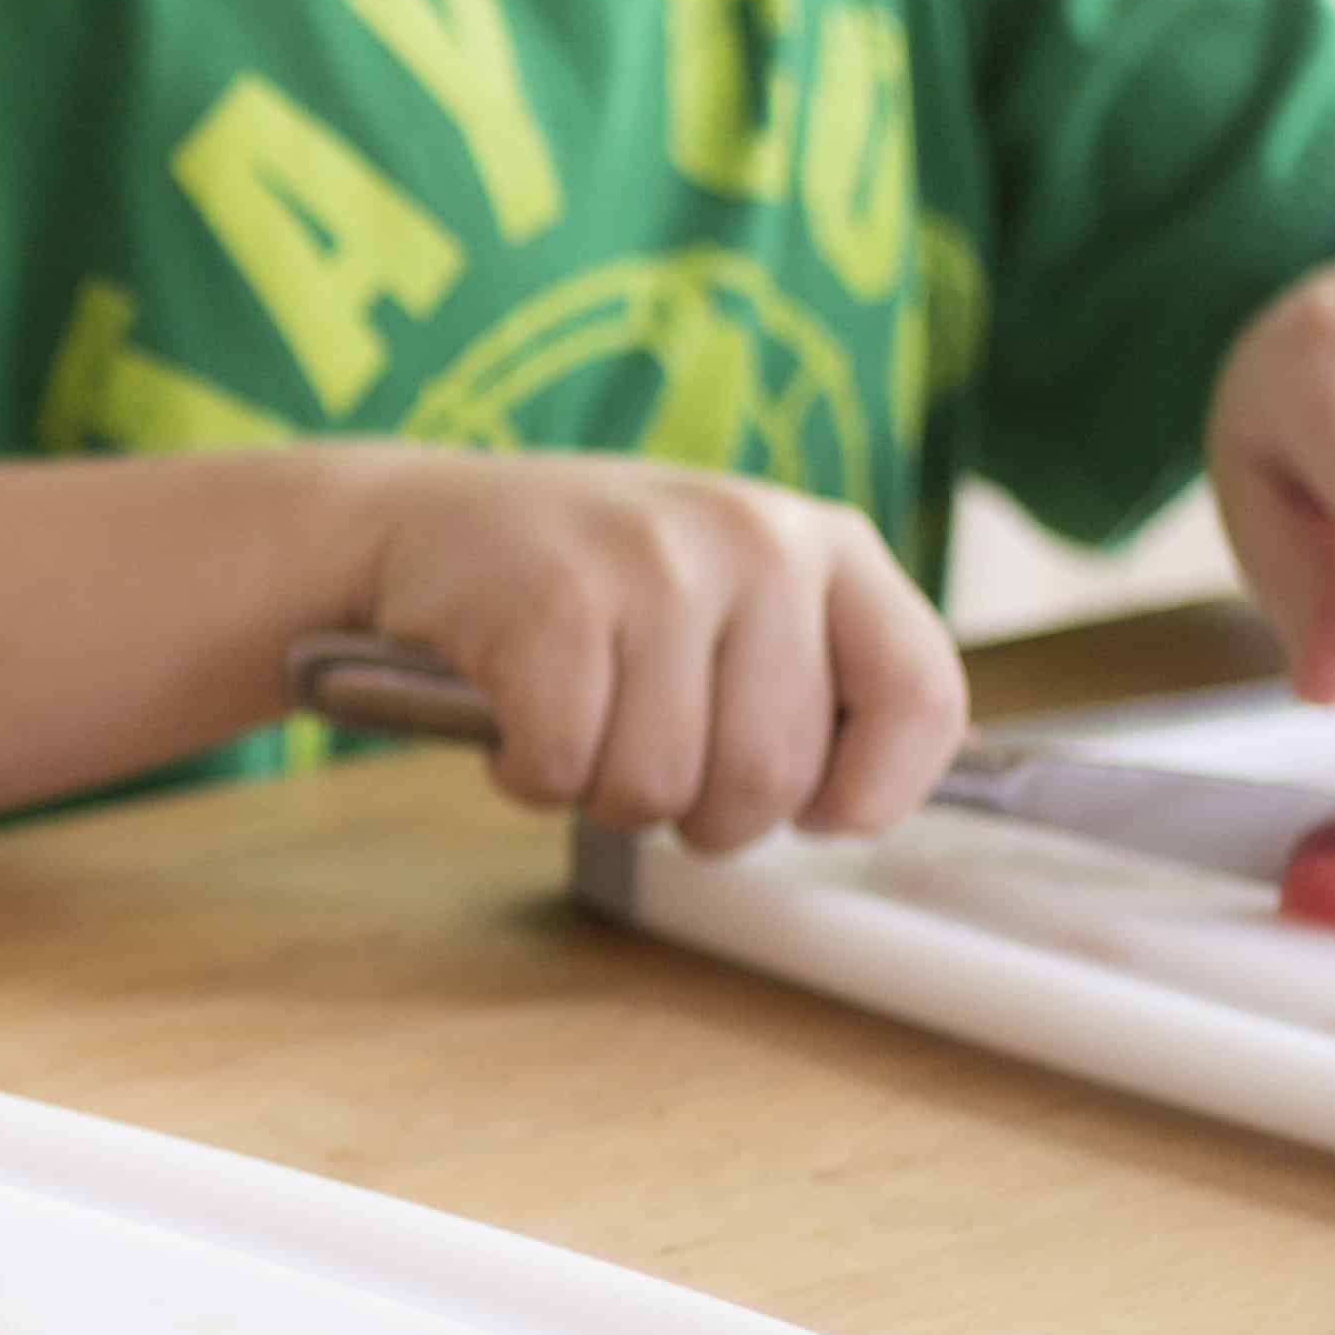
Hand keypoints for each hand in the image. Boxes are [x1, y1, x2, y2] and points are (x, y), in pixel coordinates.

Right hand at [355, 448, 966, 849]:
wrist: (416, 520)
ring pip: (659, 787)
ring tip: (576, 731)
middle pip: (771, 775)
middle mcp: (754, 540)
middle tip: (648, 768)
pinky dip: (529, 778)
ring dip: (602, 796)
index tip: (820, 814)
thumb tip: (877, 797)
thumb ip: (809, 672)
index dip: (876, 788)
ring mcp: (652, 566)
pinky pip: (564, 768)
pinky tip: (514, 724)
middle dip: (703, 815)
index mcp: (822, 542)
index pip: (917, 694)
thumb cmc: (590, 582)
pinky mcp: (553, 603)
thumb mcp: (728, 590)